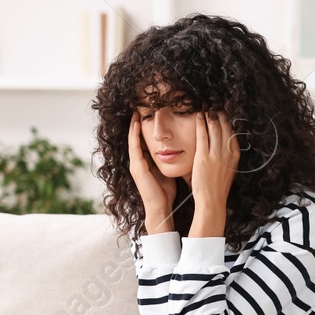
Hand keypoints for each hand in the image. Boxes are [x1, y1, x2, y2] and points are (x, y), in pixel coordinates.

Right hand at [128, 113, 176, 233]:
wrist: (161, 207)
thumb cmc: (166, 191)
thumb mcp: (168, 169)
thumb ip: (170, 158)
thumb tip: (182, 147)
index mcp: (145, 161)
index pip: (143, 140)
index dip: (145, 127)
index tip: (149, 113)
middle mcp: (138, 161)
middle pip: (136, 137)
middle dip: (137, 123)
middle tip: (139, 107)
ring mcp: (135, 164)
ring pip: (132, 139)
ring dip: (133, 125)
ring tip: (135, 111)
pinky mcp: (136, 167)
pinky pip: (134, 147)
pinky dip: (134, 134)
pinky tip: (137, 123)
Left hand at [189, 111, 239, 215]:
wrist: (212, 201)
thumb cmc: (218, 188)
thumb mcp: (229, 170)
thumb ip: (228, 157)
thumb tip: (225, 146)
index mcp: (235, 155)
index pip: (233, 132)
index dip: (227, 120)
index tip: (222, 112)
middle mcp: (228, 152)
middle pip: (225, 127)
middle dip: (219, 114)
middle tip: (214, 105)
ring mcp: (216, 154)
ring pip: (215, 127)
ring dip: (210, 115)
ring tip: (206, 107)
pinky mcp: (203, 156)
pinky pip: (202, 135)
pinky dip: (200, 123)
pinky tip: (198, 115)